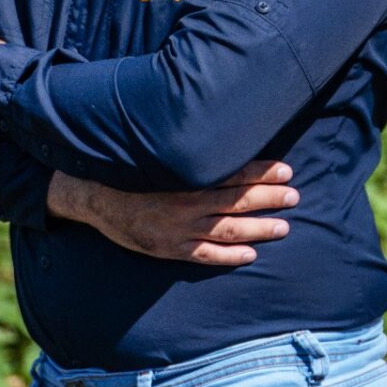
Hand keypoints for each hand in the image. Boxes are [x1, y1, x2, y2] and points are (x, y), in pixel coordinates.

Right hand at [47, 159, 298, 266]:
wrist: (92, 194)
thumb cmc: (129, 169)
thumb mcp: (157, 152)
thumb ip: (187, 148)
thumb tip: (217, 130)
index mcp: (185, 175)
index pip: (232, 172)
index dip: (261, 172)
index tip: (286, 170)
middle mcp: (185, 201)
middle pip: (236, 200)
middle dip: (268, 198)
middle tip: (295, 195)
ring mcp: (178, 228)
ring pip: (227, 229)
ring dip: (258, 228)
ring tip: (284, 226)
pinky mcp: (169, 248)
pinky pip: (204, 255)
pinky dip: (229, 256)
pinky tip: (251, 254)